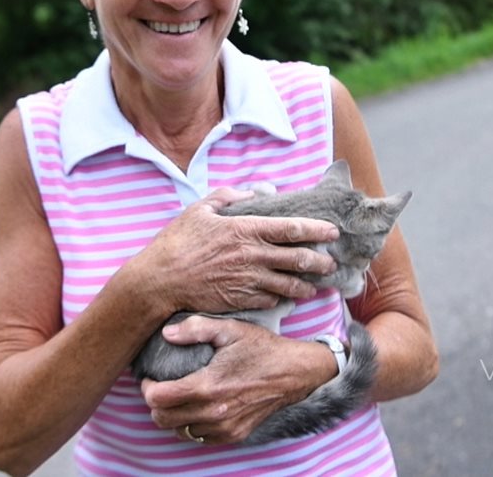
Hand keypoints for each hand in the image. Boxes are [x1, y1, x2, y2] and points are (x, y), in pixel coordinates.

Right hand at [139, 188, 338, 314]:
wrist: (160, 281)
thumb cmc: (177, 242)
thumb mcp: (200, 209)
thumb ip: (228, 195)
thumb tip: (254, 191)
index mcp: (245, 230)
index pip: (291, 229)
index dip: (316, 230)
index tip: (332, 232)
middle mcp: (252, 256)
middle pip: (298, 259)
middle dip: (320, 262)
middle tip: (331, 264)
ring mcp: (248, 281)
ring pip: (289, 285)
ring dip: (306, 285)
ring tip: (315, 286)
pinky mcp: (241, 301)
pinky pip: (270, 301)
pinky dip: (282, 299)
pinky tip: (286, 297)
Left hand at [140, 316, 336, 444]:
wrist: (295, 372)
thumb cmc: (262, 348)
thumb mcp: (230, 329)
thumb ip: (195, 329)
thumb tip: (166, 333)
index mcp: (208, 386)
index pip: (158, 399)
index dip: (147, 388)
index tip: (149, 378)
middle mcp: (214, 412)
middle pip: (162, 420)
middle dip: (154, 405)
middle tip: (159, 388)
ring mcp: (225, 427)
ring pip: (179, 432)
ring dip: (172, 417)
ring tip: (176, 398)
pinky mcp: (235, 434)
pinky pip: (200, 438)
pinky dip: (191, 426)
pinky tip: (196, 408)